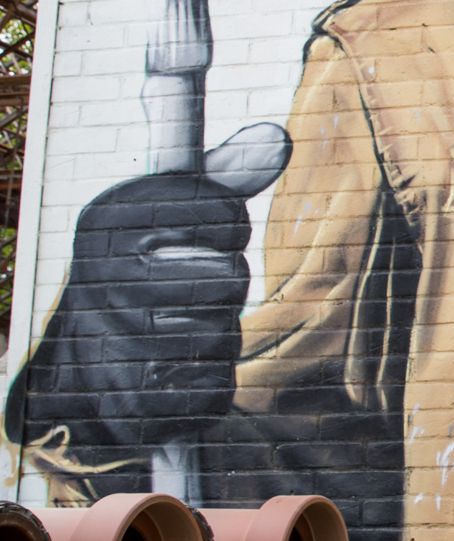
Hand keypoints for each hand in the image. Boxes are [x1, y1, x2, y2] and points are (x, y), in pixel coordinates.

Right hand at [51, 173, 252, 450]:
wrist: (88, 354)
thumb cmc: (148, 264)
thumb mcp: (172, 207)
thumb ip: (227, 173)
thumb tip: (279, 138)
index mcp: (109, 219)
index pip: (225, 213)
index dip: (227, 225)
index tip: (200, 231)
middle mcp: (103, 278)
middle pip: (230, 277)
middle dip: (226, 282)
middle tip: (191, 284)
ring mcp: (114, 341)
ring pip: (225, 334)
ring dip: (219, 333)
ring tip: (180, 325)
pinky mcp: (133, 401)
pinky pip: (216, 387)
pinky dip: (211, 379)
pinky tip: (180, 368)